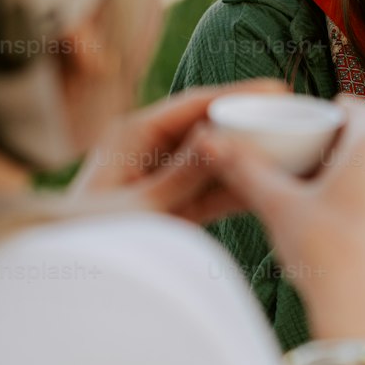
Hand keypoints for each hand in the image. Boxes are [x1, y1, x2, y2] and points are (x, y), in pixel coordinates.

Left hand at [69, 80, 284, 224]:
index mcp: (135, 134)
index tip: (278, 90)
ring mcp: (162, 176)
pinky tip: (273, 183)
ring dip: (251, 155)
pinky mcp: (171, 204)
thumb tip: (219, 138)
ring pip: (217, 159)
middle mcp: (150, 148)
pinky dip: (239, 187)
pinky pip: (212, 190)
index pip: (196, 105)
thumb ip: (182, 175)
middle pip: (211, 126)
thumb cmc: (91, 237)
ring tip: (296, 149)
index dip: (239, 95)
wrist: (67, 275)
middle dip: (252, 122)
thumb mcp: (141, 208)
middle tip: (297, 116)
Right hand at [190, 98, 364, 343]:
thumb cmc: (324, 254)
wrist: (361, 315)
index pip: (353, 105)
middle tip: (299, 154)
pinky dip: (364, 188)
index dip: (322, 112)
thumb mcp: (277, 206)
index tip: (296, 129)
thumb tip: (205, 140)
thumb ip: (243, 169)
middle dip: (333, 138)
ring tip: (312, 185)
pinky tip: (334, 212)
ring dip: (349, 164)